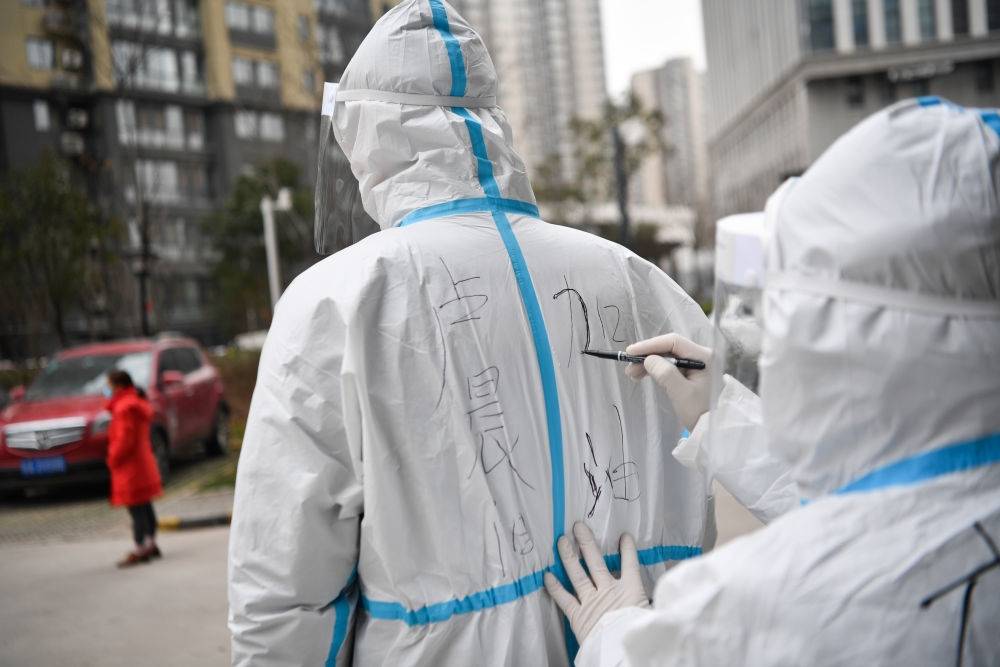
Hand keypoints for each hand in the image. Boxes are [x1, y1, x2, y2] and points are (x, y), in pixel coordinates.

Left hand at [543, 522, 648, 642]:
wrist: (624, 653)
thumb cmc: (641, 633)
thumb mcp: (654, 613)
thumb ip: (655, 600)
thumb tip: (670, 593)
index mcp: (631, 590)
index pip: (630, 563)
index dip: (627, 549)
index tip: (624, 536)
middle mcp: (608, 590)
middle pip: (596, 561)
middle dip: (586, 542)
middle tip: (577, 526)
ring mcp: (591, 601)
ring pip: (577, 574)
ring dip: (568, 556)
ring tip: (562, 539)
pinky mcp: (578, 616)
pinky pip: (563, 598)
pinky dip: (555, 587)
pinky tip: (547, 575)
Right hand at [625, 333, 711, 430]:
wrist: (711, 429)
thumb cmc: (699, 412)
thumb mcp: (682, 393)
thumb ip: (665, 374)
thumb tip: (649, 359)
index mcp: (702, 356)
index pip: (673, 342)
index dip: (650, 345)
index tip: (631, 352)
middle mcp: (700, 355)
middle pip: (669, 348)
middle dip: (647, 355)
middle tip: (629, 367)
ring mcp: (695, 363)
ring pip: (667, 356)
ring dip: (649, 363)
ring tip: (632, 374)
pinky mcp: (690, 372)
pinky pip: (669, 365)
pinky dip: (655, 369)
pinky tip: (642, 375)